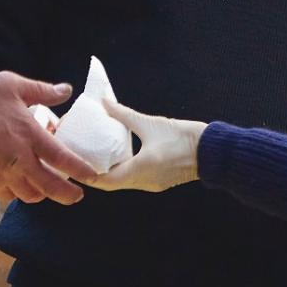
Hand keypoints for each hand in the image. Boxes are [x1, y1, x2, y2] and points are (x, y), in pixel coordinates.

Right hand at [0, 72, 102, 203]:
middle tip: (77, 196)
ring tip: (47, 190)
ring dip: (42, 195)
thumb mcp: (11, 86)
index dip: (81, 170)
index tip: (93, 176)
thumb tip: (65, 89)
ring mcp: (4, 175)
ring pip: (30, 195)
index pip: (63, 158)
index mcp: (30, 137)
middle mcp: (21, 161)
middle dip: (67, 194)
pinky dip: (17, 195)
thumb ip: (41, 90)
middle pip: (50, 186)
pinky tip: (19, 188)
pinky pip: (7, 196)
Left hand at [87, 98, 205, 192]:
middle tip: (79, 159)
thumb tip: (104, 103)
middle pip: (111, 183)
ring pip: (122, 182)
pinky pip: (133, 179)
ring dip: (108, 173)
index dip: (87, 174)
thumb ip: (124, 115)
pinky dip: (121, 171)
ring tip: (94, 157)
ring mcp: (152, 184)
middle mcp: (144, 181)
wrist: (213, 151)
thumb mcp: (150, 123)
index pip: (105, 180)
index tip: (73, 165)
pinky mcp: (158, 181)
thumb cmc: (184, 137)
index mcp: (140, 169)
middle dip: (94, 173)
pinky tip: (116, 158)